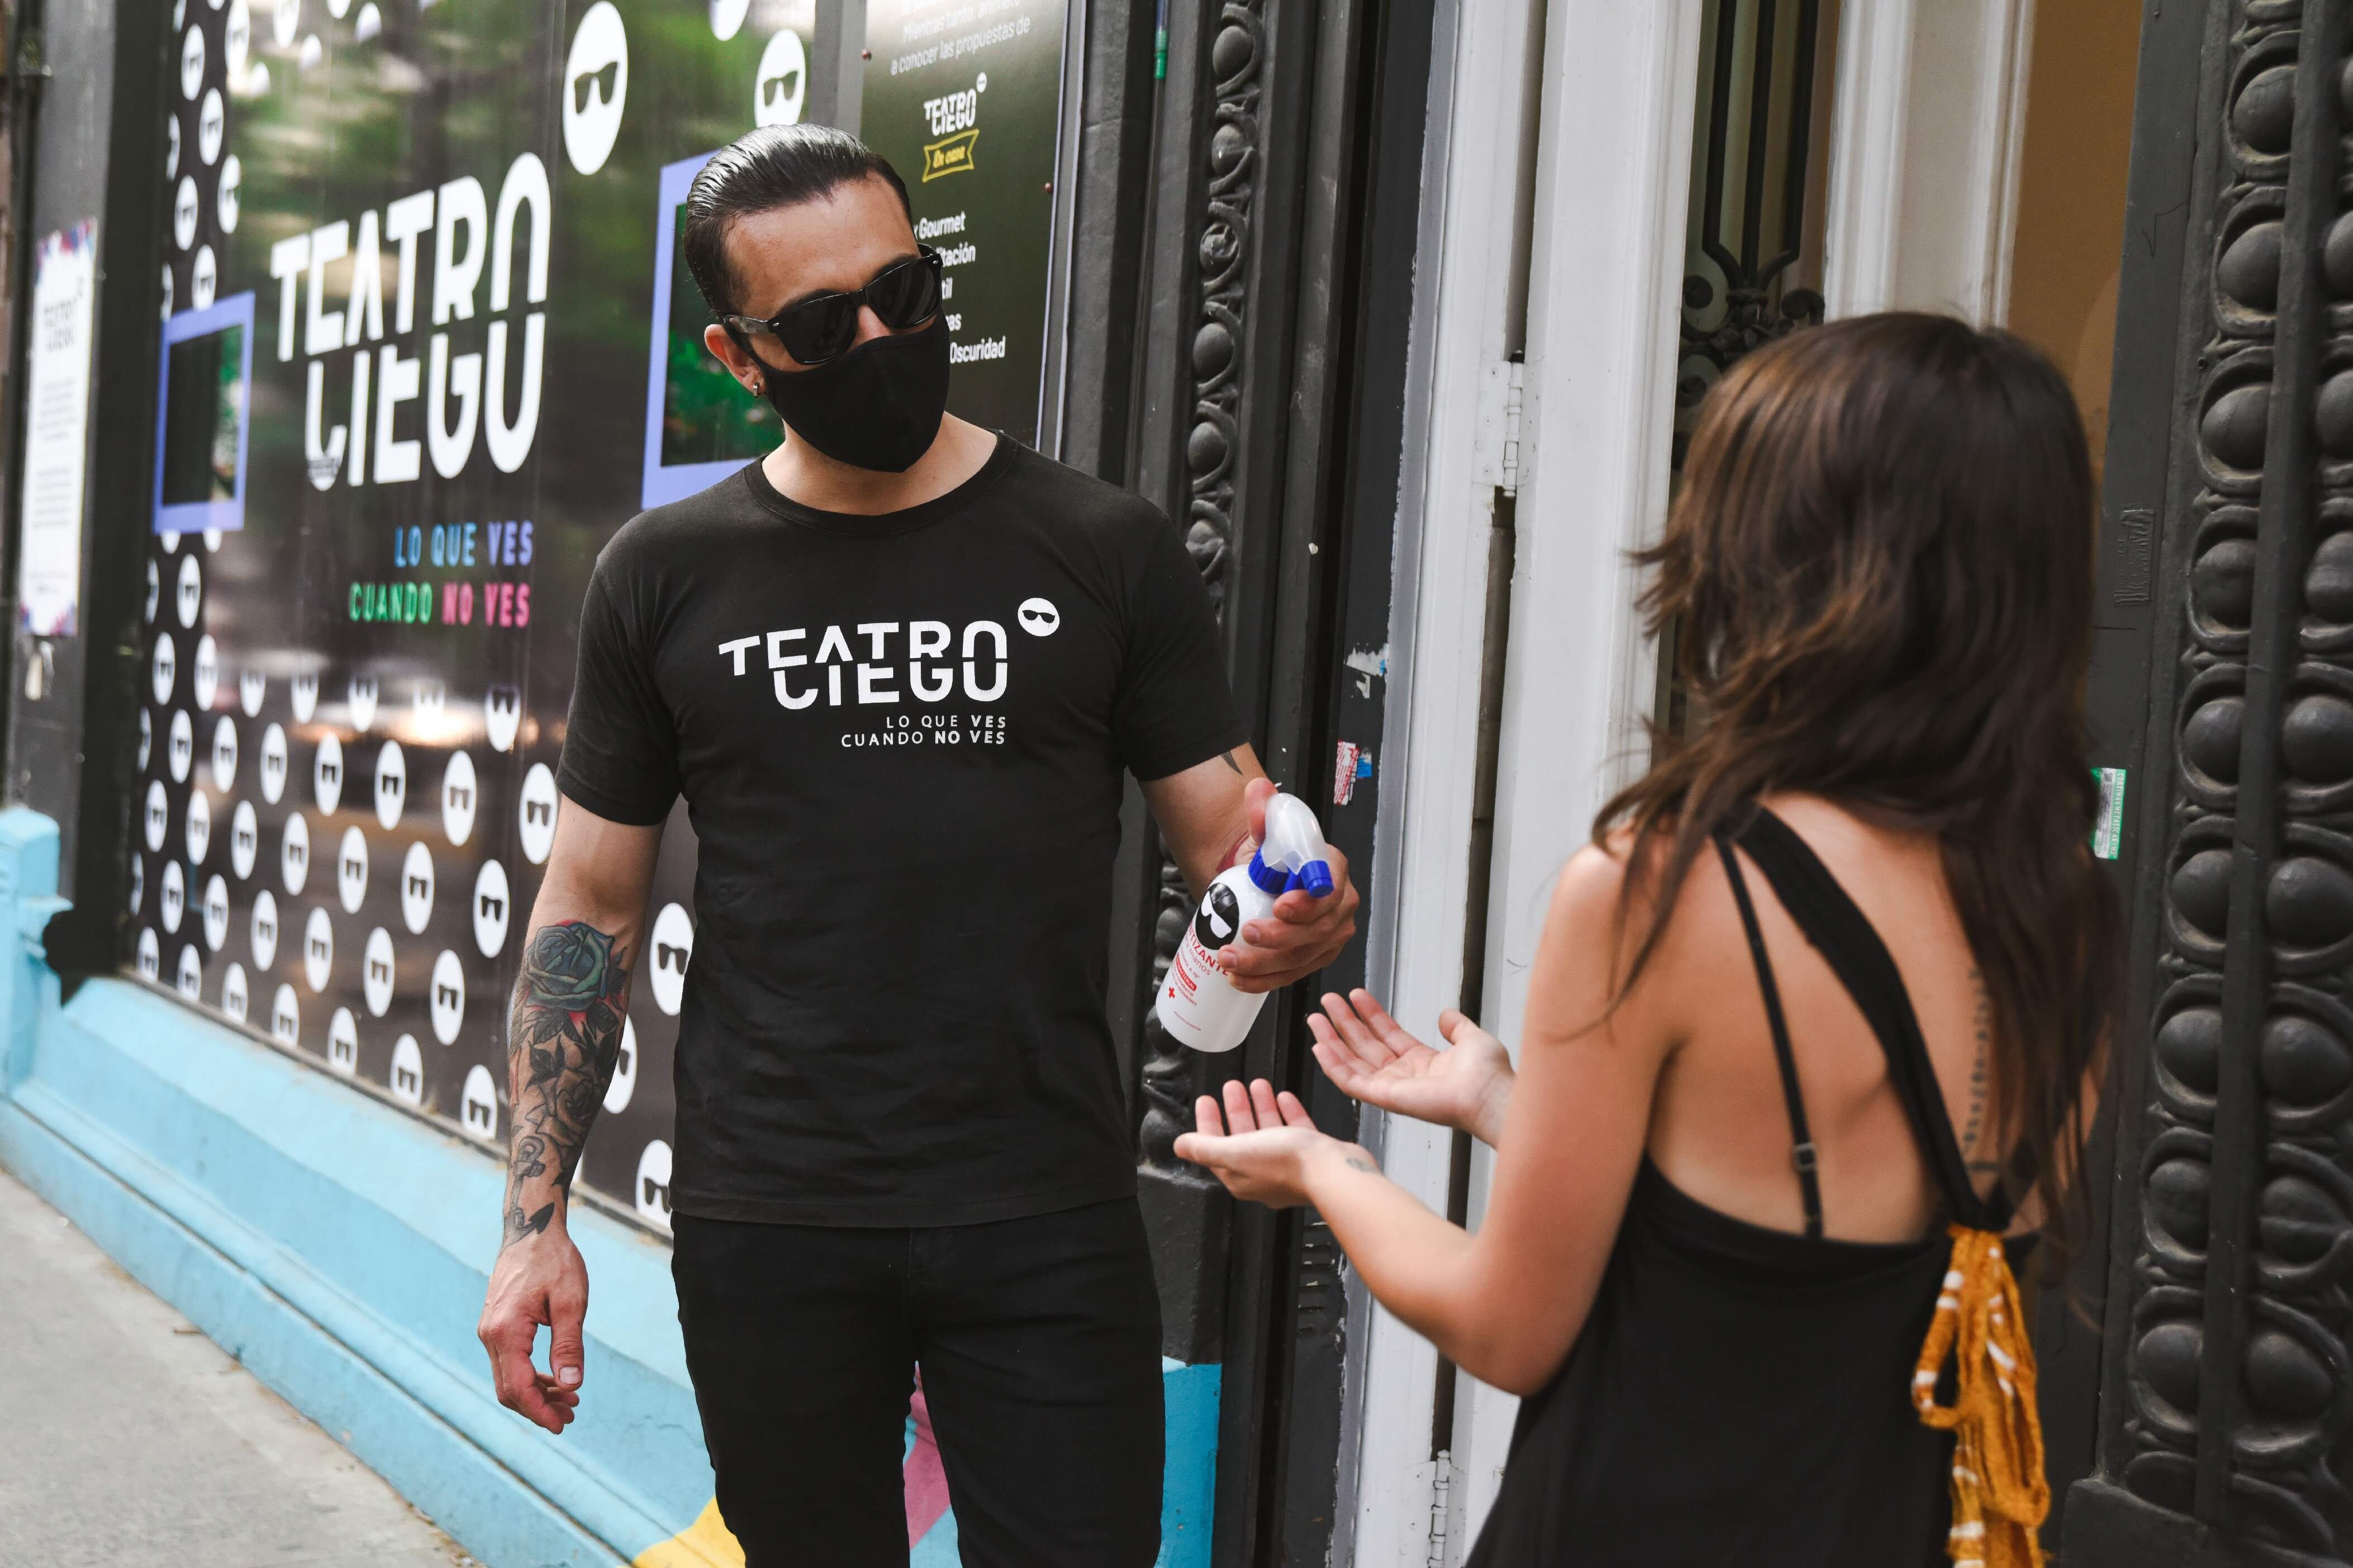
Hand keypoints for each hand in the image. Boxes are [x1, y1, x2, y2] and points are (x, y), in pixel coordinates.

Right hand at [478, 1225, 587, 1433]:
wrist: (532, 1229)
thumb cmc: (554, 1260)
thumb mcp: (570, 1301)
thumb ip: (569, 1345)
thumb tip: (571, 1386)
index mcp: (505, 1332)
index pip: (518, 1388)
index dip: (540, 1412)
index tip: (563, 1425)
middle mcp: (490, 1335)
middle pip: (509, 1390)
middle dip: (539, 1408)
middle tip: (571, 1416)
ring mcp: (490, 1331)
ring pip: (508, 1378)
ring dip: (536, 1394)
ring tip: (570, 1401)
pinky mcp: (496, 1326)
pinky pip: (510, 1363)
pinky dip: (530, 1376)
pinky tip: (555, 1379)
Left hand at [1174, 1077, 1368, 1207]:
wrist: (1334, 1172)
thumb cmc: (1288, 1164)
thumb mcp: (1236, 1151)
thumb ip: (1205, 1147)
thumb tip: (1179, 1146)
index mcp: (1240, 1176)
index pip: (1215, 1148)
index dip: (1208, 1123)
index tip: (1206, 1101)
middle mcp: (1263, 1174)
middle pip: (1243, 1137)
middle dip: (1236, 1110)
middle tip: (1231, 1087)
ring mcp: (1288, 1167)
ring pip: (1269, 1132)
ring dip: (1260, 1107)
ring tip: (1257, 1084)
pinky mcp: (1311, 1158)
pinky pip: (1295, 1132)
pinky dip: (1287, 1113)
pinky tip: (1284, 1097)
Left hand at [1219, 778, 1361, 994]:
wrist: (1262, 878)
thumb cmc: (1272, 856)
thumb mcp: (1267, 830)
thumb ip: (1262, 810)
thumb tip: (1257, 791)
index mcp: (1333, 869)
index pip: (1329, 889)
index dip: (1308, 903)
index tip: (1279, 906)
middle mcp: (1339, 905)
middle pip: (1318, 930)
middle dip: (1280, 938)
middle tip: (1245, 935)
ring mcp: (1329, 935)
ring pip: (1303, 957)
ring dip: (1265, 965)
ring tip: (1230, 960)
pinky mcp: (1314, 957)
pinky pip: (1293, 974)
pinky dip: (1265, 981)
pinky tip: (1239, 980)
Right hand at [1309, 991, 1514, 1144]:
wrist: (1490, 1094)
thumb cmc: (1488, 1075)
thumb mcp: (1472, 1038)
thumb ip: (1457, 1026)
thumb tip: (1445, 1014)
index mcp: (1423, 1062)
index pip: (1388, 1035)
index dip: (1370, 1014)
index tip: (1356, 995)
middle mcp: (1404, 1075)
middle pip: (1365, 1045)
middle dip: (1345, 1022)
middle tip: (1328, 1001)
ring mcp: (1392, 1087)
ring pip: (1352, 1062)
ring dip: (1332, 1040)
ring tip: (1316, 1017)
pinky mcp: (1385, 1097)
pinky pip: (1351, 1082)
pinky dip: (1333, 1065)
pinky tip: (1319, 1046)